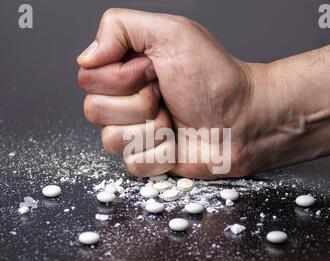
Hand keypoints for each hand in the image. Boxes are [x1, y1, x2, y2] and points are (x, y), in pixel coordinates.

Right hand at [77, 8, 272, 178]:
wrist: (245, 120)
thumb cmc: (216, 78)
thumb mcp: (171, 33)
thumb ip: (120, 27)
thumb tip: (85, 57)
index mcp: (126, 69)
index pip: (88, 77)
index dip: (120, 78)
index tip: (153, 71)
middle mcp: (125, 101)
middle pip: (94, 110)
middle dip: (138, 104)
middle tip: (166, 96)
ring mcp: (136, 132)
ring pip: (111, 140)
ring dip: (151, 129)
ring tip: (174, 120)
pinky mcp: (147, 160)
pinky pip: (133, 163)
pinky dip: (161, 153)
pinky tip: (178, 143)